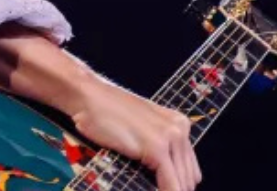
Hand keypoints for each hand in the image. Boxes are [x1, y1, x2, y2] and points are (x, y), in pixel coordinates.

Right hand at [67, 78, 201, 190]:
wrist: (88, 95)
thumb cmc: (105, 111)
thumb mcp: (142, 127)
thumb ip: (158, 145)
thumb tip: (164, 176)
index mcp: (179, 124)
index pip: (189, 168)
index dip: (177, 183)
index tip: (161, 186)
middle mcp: (180, 129)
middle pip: (189, 178)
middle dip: (173, 187)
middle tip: (154, 188)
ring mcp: (170, 137)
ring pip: (182, 184)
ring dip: (168, 190)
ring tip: (150, 189)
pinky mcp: (157, 148)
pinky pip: (170, 185)